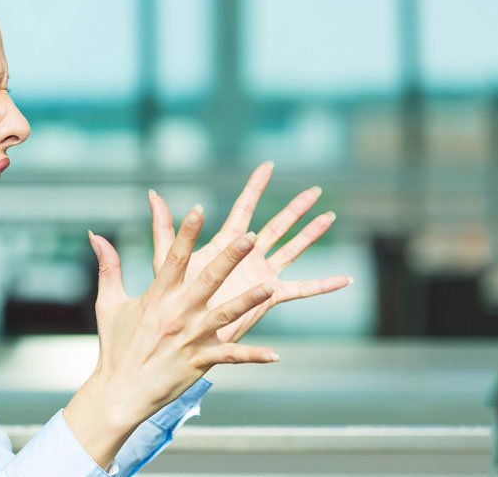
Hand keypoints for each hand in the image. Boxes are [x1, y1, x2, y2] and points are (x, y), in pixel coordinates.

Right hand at [63, 205, 280, 468]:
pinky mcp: (200, 361)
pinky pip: (230, 357)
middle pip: (207, 280)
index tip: (199, 208)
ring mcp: (190, 338)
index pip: (174, 258)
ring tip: (270, 287)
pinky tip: (274, 354)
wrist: (120, 391)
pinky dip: (252, 356)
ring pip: (225, 315)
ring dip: (248, 301)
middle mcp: (177, 314)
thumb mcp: (108, 303)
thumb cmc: (115, 347)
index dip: (187, 232)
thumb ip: (108, 266)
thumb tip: (94, 234)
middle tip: (250, 237)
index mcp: (157, 297)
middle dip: (230, 257)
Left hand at [148, 162, 352, 342]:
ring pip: (292, 249)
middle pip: (276, 225)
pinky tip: (345, 279)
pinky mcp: (268, 297)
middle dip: (295, 208)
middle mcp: (246, 257)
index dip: (254, 187)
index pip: (243, 208)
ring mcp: (259, 275)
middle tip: (315, 189)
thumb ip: (163, 227)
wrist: (179, 333)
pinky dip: (323, 285)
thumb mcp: (165, 258)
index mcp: (224, 244)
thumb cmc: (169, 298)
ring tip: (330, 217)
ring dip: (311, 235)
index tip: (267, 165)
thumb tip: (152, 194)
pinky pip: (301, 290)